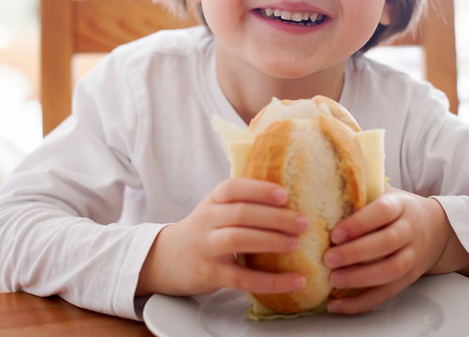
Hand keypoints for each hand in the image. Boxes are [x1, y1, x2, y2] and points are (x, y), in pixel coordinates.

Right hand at [137, 178, 308, 296]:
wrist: (166, 259)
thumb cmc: (204, 231)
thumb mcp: (215, 210)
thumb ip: (243, 203)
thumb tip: (293, 200)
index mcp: (212, 201)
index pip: (233, 188)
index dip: (259, 189)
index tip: (284, 194)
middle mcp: (207, 220)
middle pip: (241, 213)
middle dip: (275, 217)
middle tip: (303, 222)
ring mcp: (206, 247)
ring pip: (238, 239)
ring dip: (271, 240)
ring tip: (296, 244)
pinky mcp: (210, 274)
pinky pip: (242, 278)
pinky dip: (271, 281)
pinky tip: (294, 281)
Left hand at [323, 187, 468, 313]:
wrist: (436, 229)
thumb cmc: (398, 210)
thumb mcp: (385, 195)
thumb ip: (361, 197)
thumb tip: (320, 197)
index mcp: (400, 206)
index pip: (382, 212)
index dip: (359, 223)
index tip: (335, 233)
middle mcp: (409, 231)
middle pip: (386, 243)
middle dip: (355, 253)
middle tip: (328, 258)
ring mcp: (411, 257)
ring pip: (390, 271)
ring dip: (360, 279)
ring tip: (333, 280)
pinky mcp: (407, 279)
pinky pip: (386, 294)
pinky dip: (361, 303)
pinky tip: (337, 305)